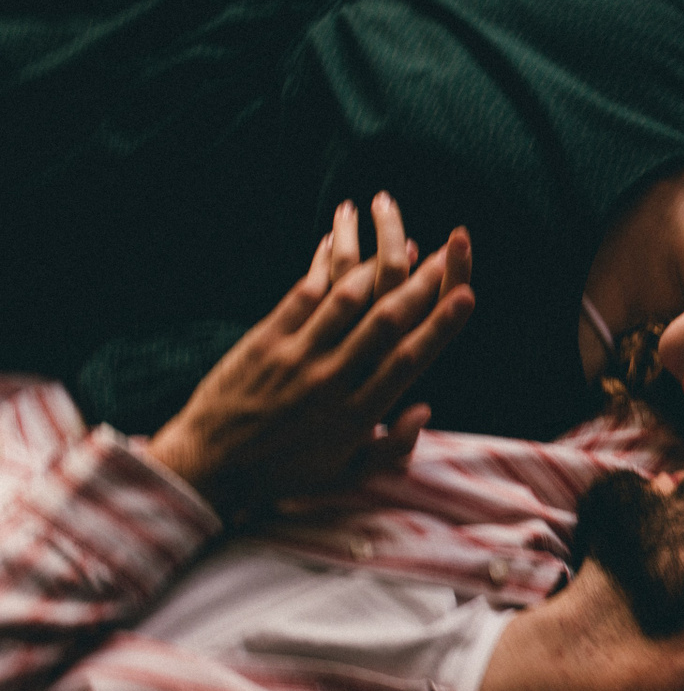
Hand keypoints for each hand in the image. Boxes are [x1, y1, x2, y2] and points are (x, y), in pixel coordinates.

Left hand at [149, 200, 472, 512]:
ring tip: (392, 214)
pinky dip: (325, 259)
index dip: (442, 324)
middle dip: (426, 277)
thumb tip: (425, 409)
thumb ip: (392, 449)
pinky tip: (340, 232)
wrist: (209, 469)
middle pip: (388, 318)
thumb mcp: (345, 476)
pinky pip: (303, 291)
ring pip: (347, 295)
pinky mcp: (266, 340)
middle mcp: (334, 379)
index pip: (411, 359)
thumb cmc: (283, 474)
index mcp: (359, 415)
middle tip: (453, 242)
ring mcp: (298, 356)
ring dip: (375, 251)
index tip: (467, 293)